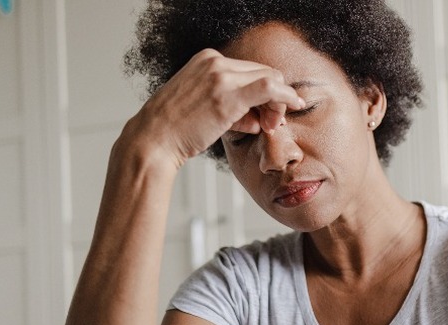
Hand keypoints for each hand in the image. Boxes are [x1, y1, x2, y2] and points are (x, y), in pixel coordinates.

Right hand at [124, 48, 304, 168]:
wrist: (153, 140)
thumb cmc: (175, 130)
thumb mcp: (203, 108)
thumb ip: (232, 107)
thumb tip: (258, 117)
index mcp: (207, 60)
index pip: (250, 71)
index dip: (265, 93)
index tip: (266, 114)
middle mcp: (215, 62)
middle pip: (264, 72)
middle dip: (275, 97)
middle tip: (273, 122)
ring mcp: (221, 76)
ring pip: (270, 79)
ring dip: (278, 103)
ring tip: (269, 125)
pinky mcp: (227, 94)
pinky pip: (269, 87)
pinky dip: (286, 97)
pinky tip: (294, 106)